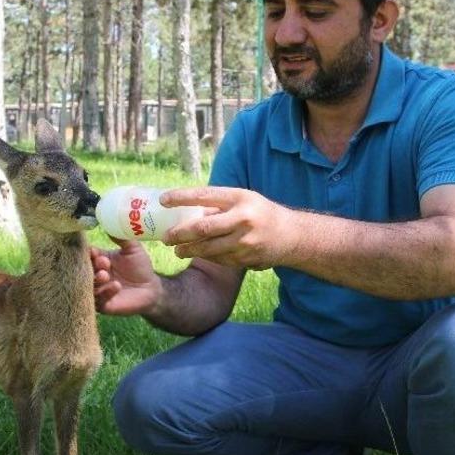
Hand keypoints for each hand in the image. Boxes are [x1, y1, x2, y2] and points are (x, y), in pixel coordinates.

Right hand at [90, 238, 162, 315]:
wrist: (151, 289)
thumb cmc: (141, 267)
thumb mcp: (132, 249)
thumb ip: (121, 237)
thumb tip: (109, 222)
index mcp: (99, 260)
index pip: (87, 255)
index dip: (89, 253)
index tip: (94, 252)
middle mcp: (96, 275)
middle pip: (84, 271)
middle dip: (92, 266)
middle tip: (102, 262)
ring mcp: (98, 290)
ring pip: (89, 286)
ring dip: (96, 280)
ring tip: (106, 275)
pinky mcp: (104, 305)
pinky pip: (99, 301)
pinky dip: (106, 293)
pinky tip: (116, 286)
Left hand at [160, 186, 297, 269]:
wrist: (291, 235)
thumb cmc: (260, 212)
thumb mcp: (243, 200)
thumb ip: (218, 205)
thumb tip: (185, 210)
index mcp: (240, 198)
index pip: (205, 195)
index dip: (182, 198)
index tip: (163, 200)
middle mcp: (243, 219)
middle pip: (203, 228)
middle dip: (180, 234)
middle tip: (165, 237)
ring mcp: (245, 241)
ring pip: (208, 248)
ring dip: (189, 250)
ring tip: (177, 249)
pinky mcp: (246, 259)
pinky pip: (219, 259)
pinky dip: (206, 256)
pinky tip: (198, 254)